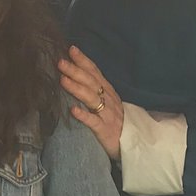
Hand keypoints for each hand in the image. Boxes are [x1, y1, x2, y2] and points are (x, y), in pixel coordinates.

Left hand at [59, 45, 122, 159]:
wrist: (135, 146)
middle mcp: (109, 101)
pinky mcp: (106, 131)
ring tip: (63, 80)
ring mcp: (108, 115)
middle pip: (91, 82)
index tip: (71, 49)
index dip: (84, 61)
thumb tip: (75, 76)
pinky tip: (72, 110)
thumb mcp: (107, 104)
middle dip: (76, 71)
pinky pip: (94, 122)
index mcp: (108, 93)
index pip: (95, 73)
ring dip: (77, 88)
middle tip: (61, 62)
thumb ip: (95, 91)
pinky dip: (84, 115)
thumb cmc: (116, 124)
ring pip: (92, 99)